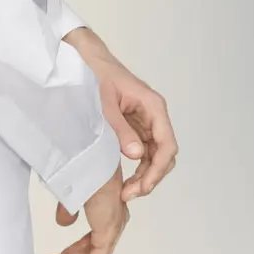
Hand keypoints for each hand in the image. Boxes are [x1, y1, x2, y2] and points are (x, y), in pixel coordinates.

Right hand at [39, 162, 128, 253]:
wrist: (88, 155)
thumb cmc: (82, 162)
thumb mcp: (72, 188)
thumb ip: (69, 208)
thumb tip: (63, 223)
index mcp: (109, 206)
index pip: (96, 237)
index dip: (76, 249)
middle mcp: (115, 217)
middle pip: (95, 250)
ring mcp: (113, 225)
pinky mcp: (108, 231)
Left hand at [64, 27, 178, 203]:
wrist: (87, 59)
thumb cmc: (96, 74)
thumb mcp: (105, 102)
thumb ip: (120, 128)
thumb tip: (137, 155)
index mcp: (153, 106)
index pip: (167, 144)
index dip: (158, 169)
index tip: (143, 186)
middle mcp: (154, 116)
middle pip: (163, 154)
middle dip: (150, 177)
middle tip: (129, 194)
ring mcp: (145, 122)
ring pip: (154, 156)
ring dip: (144, 175)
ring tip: (126, 192)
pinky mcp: (135, 127)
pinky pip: (142, 151)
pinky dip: (136, 167)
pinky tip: (124, 180)